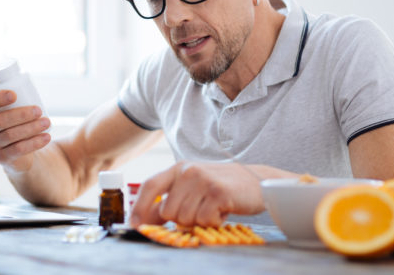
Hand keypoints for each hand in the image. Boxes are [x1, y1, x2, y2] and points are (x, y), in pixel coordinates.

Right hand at [0, 90, 50, 172]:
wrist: (18, 153)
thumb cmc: (16, 124)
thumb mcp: (12, 110)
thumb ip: (17, 96)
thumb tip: (29, 79)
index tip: (15, 94)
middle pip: (0, 121)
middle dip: (21, 114)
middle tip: (39, 110)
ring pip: (10, 135)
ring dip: (31, 128)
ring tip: (47, 122)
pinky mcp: (1, 158)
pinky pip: (17, 150)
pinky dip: (34, 143)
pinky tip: (46, 137)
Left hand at [129, 161, 264, 227]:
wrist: (258, 181)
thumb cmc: (223, 187)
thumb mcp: (194, 186)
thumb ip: (172, 198)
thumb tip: (147, 219)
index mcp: (179, 168)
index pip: (150, 186)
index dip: (139, 208)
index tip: (135, 225)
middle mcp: (188, 171)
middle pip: (168, 211)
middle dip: (181, 219)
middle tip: (200, 211)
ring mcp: (203, 180)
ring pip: (185, 219)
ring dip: (199, 221)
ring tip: (213, 208)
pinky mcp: (218, 192)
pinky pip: (204, 221)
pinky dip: (213, 222)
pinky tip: (222, 210)